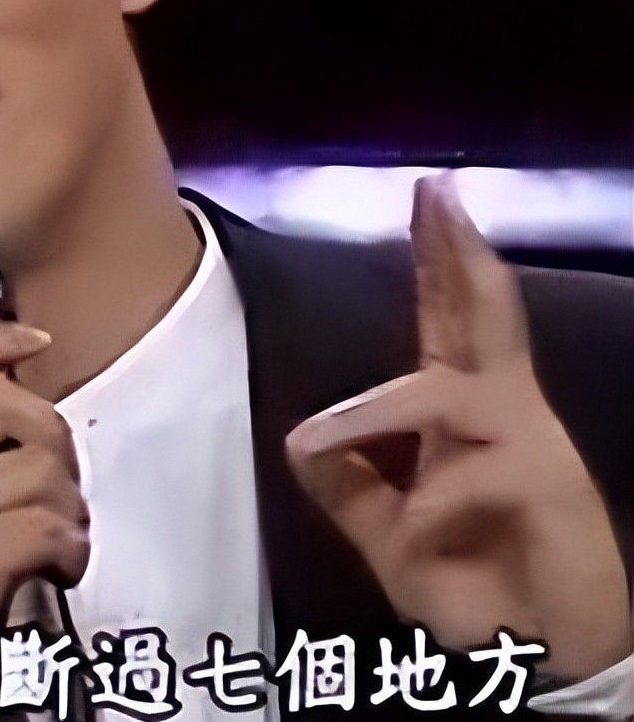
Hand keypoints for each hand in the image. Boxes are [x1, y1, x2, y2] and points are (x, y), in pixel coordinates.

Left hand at [285, 173, 630, 678]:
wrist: (542, 656)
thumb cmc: (473, 585)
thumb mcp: (389, 535)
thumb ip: (350, 488)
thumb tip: (299, 443)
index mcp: (465, 414)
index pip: (448, 322)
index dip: (436, 262)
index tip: (426, 199)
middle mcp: (503, 413)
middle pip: (484, 314)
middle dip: (457, 251)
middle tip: (436, 191)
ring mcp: (531, 445)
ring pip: (452, 391)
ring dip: (376, 412)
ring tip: (317, 440)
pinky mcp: (548, 489)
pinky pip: (469, 475)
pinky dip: (428, 502)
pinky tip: (416, 530)